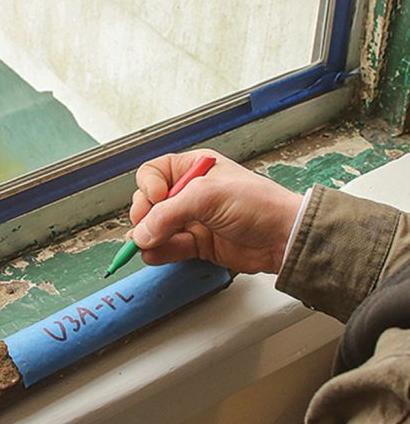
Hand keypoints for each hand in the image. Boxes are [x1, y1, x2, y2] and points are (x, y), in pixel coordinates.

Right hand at [130, 149, 302, 273]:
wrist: (282, 237)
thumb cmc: (257, 205)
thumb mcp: (208, 197)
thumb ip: (169, 214)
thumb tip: (141, 233)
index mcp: (194, 169)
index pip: (153, 172)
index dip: (148, 186)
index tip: (156, 199)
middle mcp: (189, 193)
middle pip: (148, 203)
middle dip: (144, 216)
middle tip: (147, 228)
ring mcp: (192, 220)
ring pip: (154, 228)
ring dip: (147, 238)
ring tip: (147, 246)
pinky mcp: (196, 244)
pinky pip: (167, 248)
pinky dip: (158, 252)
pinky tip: (154, 255)